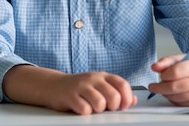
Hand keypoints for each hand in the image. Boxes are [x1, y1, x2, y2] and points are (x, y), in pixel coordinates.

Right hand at [3, 65, 136, 114]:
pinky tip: (81, 108)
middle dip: (112, 107)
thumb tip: (134, 100)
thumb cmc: (80, 88)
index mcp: (103, 76)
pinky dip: (85, 112)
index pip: (122, 84)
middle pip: (113, 96)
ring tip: (92, 108)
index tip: (123, 106)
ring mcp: (81, 86)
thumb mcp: (99, 86)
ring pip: (100, 103)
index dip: (126, 98)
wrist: (54, 85)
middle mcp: (93, 79)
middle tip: (105, 108)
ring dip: (98, 110)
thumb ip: (116, 91)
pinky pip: (84, 109)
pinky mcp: (70, 95)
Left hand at [148, 52, 188, 105]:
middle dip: (160, 88)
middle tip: (153, 86)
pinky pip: (182, 104)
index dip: (164, 74)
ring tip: (163, 88)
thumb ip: (168, 61)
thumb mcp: (185, 57)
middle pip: (175, 87)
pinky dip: (173, 99)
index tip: (160, 74)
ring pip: (177, 97)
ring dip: (166, 94)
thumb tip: (154, 67)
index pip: (176, 72)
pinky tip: (172, 94)